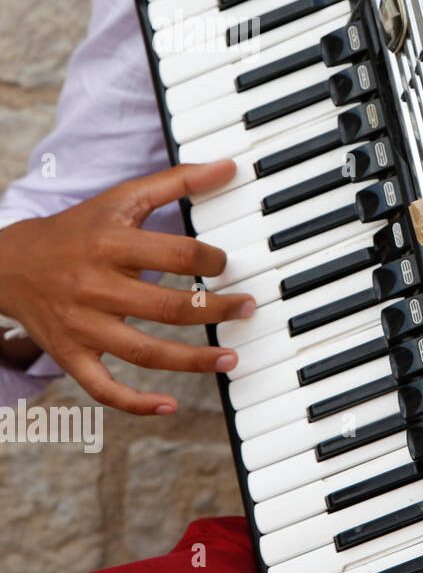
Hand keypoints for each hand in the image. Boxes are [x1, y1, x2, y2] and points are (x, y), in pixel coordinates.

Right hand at [0, 160, 254, 414]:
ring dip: (193, 360)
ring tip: (232, 358)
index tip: (228, 263)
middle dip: (216, 310)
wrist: (7, 264)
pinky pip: (103, 388)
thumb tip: (228, 166)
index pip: (175, 254)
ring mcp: (82, 326)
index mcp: (110, 245)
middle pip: (168, 307)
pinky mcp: (70, 355)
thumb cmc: (78, 230)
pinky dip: (135, 402)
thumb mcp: (121, 199)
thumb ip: (177, 182)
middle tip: (248, 308)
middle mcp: (95, 287)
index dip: (211, 258)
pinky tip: (170, 405)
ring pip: (145, 352)